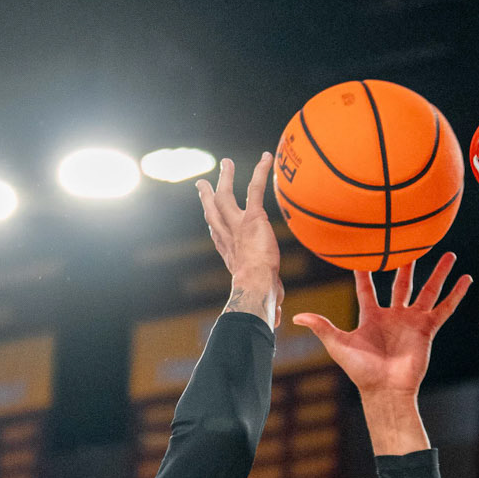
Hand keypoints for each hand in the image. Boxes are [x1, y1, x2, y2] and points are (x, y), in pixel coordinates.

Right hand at [197, 153, 281, 324]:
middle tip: (202, 184)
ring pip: (226, 196)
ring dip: (226, 179)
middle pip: (213, 213)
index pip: (219, 237)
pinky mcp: (252, 218)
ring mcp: (237, 225)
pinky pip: (255, 189)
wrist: (255, 287)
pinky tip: (266, 156)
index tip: (209, 216)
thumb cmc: (259, 299)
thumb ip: (272, 304)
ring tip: (226, 163)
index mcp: (230, 254)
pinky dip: (260, 172)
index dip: (214, 225)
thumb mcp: (266, 299)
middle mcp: (228, 237)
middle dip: (207, 197)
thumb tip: (276, 321)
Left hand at [292, 252, 470, 398]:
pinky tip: (466, 279)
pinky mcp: (427, 329)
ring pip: (427, 291)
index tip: (365, 251)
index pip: (367, 288)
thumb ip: (322, 327)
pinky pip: (445, 308)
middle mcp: (393, 316)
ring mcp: (412, 322)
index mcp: (371, 317)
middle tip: (412, 243)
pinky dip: (456, 295)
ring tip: (448, 255)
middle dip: (407, 265)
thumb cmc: (361, 371)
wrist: (385, 390)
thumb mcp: (339, 345)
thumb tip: (296, 317)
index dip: (365, 272)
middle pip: (401, 284)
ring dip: (438, 274)